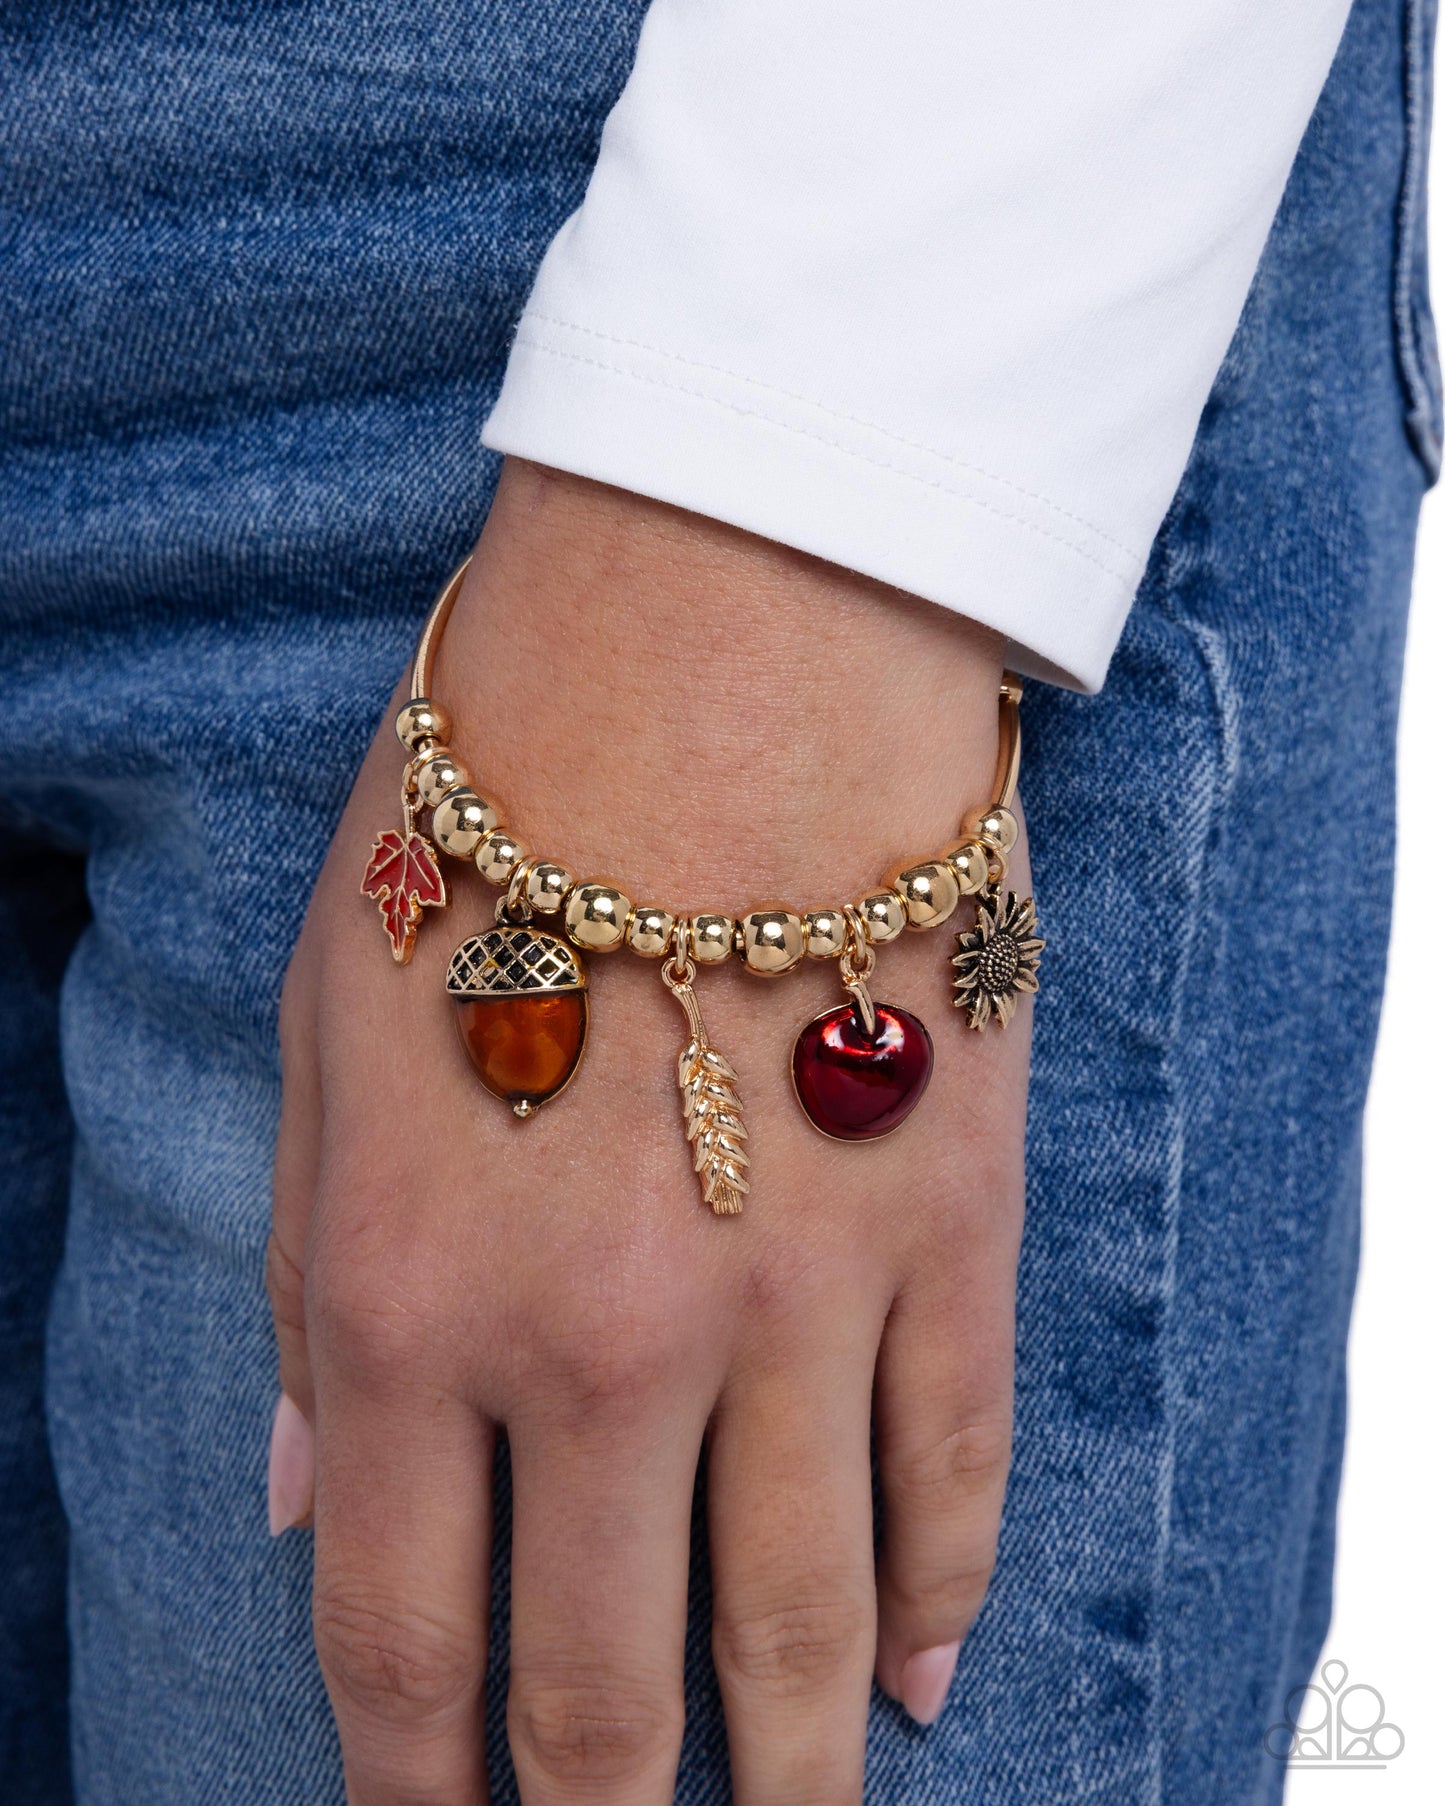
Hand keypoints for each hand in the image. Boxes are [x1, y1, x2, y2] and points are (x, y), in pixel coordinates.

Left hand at [267, 462, 1030, 1802]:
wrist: (713, 643)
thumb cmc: (496, 815)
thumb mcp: (329, 1033)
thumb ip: (322, 1286)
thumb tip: (312, 1498)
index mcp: (422, 1302)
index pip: (405, 1638)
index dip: (413, 1790)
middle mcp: (612, 1347)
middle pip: (609, 1682)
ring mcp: (802, 1300)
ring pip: (808, 1620)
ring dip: (796, 1768)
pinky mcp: (951, 1228)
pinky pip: (957, 1467)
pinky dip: (943, 1592)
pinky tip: (924, 1674)